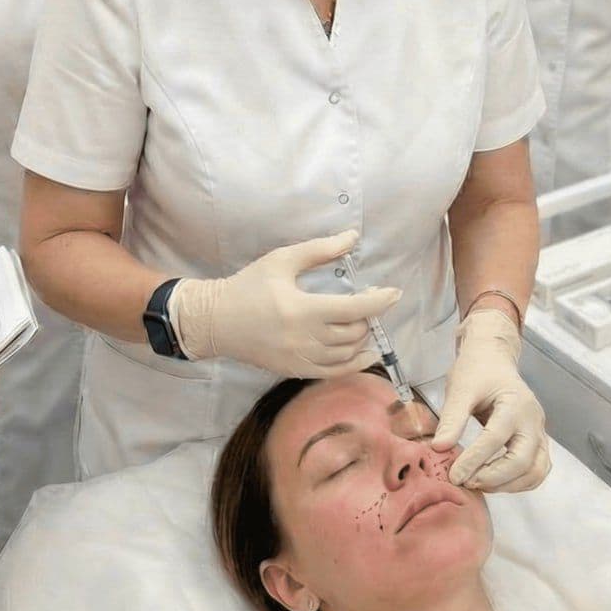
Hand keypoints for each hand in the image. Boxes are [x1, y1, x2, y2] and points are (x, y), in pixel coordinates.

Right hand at [171, 229, 401, 376]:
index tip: (395, 292)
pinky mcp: (295, 371)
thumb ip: (320, 250)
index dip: (379, 301)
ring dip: (363, 336)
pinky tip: (366, 353)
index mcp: (303, 309)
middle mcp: (305, 339)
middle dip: (369, 316)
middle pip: (354, 332)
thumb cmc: (248, 286)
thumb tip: (353, 238)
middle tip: (370, 300)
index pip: (354, 309)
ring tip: (365, 320)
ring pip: (347, 353)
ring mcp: (301, 359)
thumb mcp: (282, 260)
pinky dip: (355, 363)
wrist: (216, 322)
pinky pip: (334, 372)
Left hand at [432, 308, 550, 493]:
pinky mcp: (537, 441)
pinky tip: (495, 482)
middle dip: (493, 478)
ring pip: (535, 471)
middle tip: (466, 482)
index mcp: (515, 403)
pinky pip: (537, 470)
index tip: (454, 476)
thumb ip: (452, 419)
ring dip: (508, 485)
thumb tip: (439, 449)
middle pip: (522, 460)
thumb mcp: (460, 388)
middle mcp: (533, 420)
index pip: (496, 439)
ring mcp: (539, 432)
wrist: (493, 359)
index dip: (474, 461)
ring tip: (478, 484)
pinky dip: (519, 483)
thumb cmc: (477, 370)